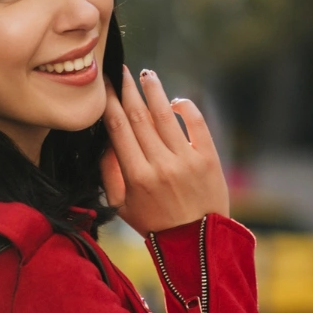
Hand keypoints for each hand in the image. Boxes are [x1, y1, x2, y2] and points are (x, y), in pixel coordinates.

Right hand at [99, 66, 228, 233]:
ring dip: (154, 91)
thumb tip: (105, 142)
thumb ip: (109, 174)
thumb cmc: (154, 223)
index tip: (104, 87)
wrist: (197, 242)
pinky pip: (196, 124)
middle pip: (139, 117)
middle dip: (128, 90)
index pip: (118, 129)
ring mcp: (187, 159)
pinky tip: (175, 101)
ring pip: (166, 115)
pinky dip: (186, 108)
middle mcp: (161, 164)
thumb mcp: (121, 205)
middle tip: (120, 71)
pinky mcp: (209, 158)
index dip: (109, 104)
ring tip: (146, 75)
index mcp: (136, 176)